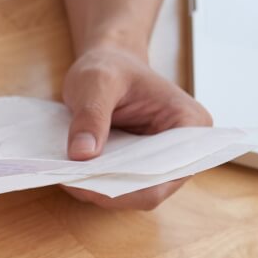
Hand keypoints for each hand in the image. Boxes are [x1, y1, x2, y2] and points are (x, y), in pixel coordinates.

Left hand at [61, 45, 212, 208]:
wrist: (108, 64)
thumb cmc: (111, 67)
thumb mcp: (97, 82)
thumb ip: (92, 116)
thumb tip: (82, 154)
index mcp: (190, 125)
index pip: (168, 171)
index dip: (132, 185)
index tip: (92, 179)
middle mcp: (183, 150)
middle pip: (150, 190)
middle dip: (110, 191)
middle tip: (69, 181)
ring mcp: (161, 162)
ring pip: (132, 193)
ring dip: (98, 190)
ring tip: (66, 177)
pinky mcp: (138, 167)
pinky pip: (118, 186)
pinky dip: (95, 184)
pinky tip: (71, 175)